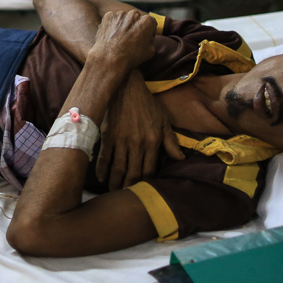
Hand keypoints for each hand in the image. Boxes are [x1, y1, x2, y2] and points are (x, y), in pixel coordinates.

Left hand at [89, 9, 155, 73]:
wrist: (109, 59)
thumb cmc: (131, 57)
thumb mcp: (150, 51)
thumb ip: (151, 39)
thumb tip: (148, 36)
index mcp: (147, 21)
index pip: (151, 22)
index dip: (148, 31)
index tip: (144, 37)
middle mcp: (134, 14)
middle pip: (137, 18)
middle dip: (135, 25)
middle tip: (131, 37)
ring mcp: (119, 14)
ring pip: (124, 17)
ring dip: (124, 24)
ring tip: (120, 37)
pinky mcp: (108, 16)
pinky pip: (113, 19)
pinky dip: (113, 24)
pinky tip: (112, 35)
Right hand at [97, 72, 184, 189]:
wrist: (126, 86)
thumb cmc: (146, 103)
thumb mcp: (163, 120)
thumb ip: (171, 141)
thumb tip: (181, 158)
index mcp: (152, 141)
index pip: (150, 169)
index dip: (146, 182)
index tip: (143, 190)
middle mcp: (137, 143)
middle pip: (133, 172)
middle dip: (129, 187)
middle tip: (126, 197)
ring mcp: (121, 140)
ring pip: (118, 168)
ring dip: (115, 182)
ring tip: (113, 192)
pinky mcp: (108, 135)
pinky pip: (104, 157)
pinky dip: (102, 169)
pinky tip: (101, 178)